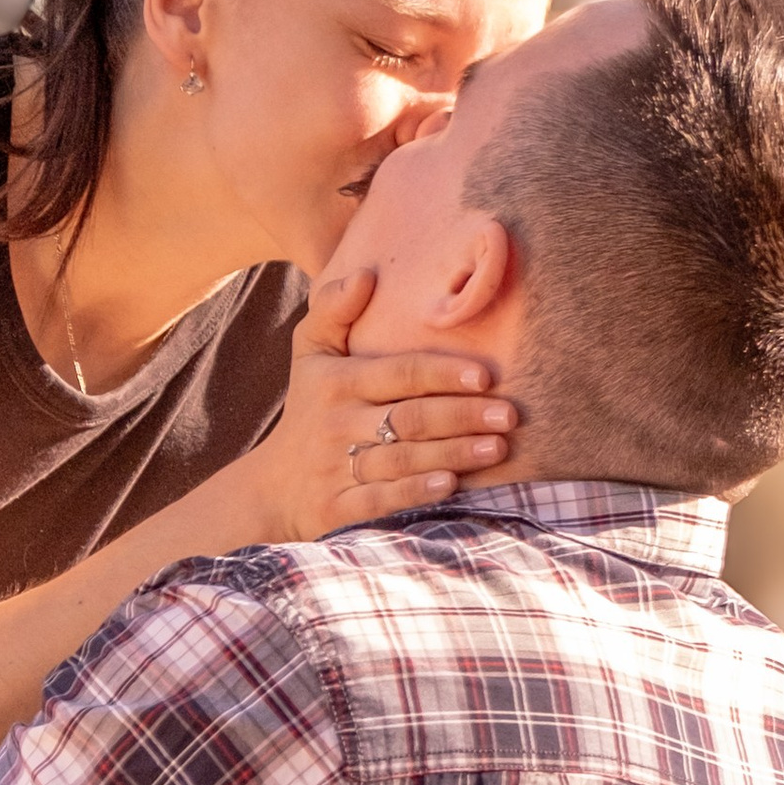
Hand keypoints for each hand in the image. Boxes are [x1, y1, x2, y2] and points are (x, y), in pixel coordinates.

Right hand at [233, 268, 514, 543]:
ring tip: (497, 448)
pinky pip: (382, 500)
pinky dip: (416, 493)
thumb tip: (367, 275)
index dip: (442, 373)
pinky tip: (451, 486)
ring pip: (403, 460)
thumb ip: (333, 309)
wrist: (274, 487)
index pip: (399, 373)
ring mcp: (338, 469)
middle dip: (462, 416)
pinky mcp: (340, 509)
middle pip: (409, 418)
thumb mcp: (308, 352)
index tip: (486, 376)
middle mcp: (338, 425)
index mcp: (336, 382)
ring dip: (453, 454)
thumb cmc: (308, 409)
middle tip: (509, 415)